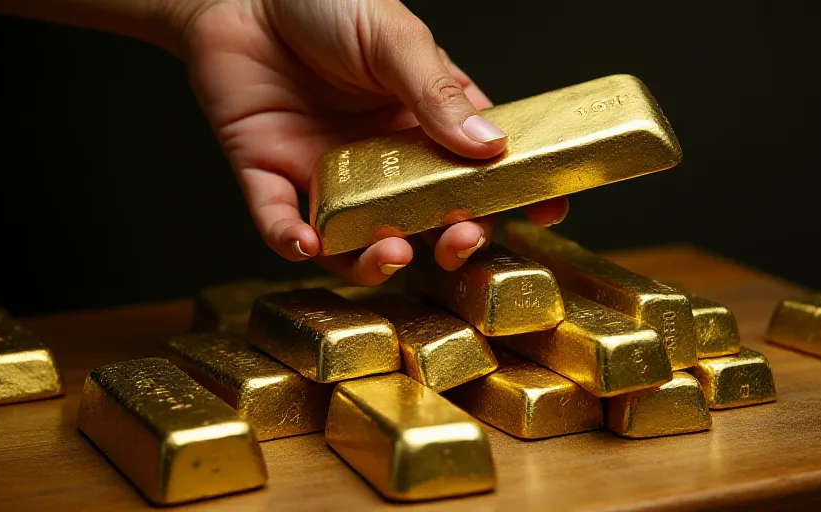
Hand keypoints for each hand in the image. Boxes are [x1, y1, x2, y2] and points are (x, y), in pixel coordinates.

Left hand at [182, 0, 568, 284]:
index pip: (480, 171)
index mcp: (425, 123)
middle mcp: (383, 161)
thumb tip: (491, 144)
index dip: (516, 195)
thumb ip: (438, 92)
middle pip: (426, 220)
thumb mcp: (394, 38)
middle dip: (450, 241)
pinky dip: (292, 242)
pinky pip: (280, 225)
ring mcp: (329, 175)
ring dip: (376, 262)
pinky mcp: (271, 178)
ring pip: (358, 241)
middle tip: (459, 241)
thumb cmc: (326, 3)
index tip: (549, 210)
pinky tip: (307, 243)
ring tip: (392, 254)